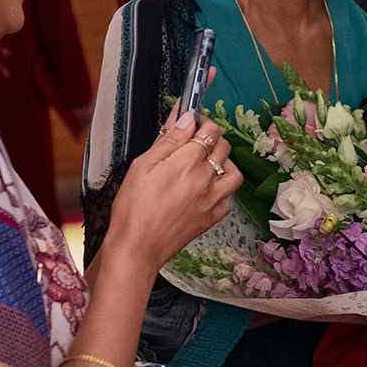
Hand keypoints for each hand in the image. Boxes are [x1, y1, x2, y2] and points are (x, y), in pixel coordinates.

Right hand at [106, 108, 241, 273]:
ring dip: (224, 162)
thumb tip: (185, 118)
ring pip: (233, 171)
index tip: (193, 123)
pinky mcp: (213, 217)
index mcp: (188, 162)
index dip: (203, 122)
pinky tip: (207, 189)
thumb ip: (168, 140)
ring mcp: (213, 199)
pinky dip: (222, 188)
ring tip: (206, 164)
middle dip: (212, 138)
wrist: (137, 248)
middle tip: (195, 141)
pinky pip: (229, 197)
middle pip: (224, 147)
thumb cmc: (133, 208)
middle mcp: (206, 179)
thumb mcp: (142, 165)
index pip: (210, 131)